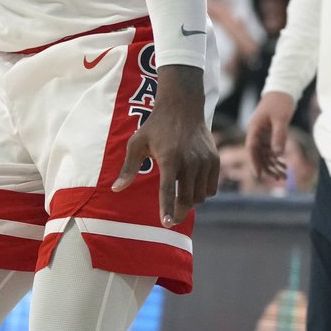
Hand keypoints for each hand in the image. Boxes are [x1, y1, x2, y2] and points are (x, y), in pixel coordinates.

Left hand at [112, 65, 218, 226]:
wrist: (182, 107)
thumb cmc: (155, 126)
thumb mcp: (137, 144)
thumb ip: (128, 168)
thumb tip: (115, 189)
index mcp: (169, 158)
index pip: (168, 190)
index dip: (167, 209)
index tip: (166, 223)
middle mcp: (189, 161)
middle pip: (187, 199)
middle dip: (179, 213)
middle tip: (171, 219)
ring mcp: (204, 161)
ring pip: (200, 196)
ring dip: (190, 201)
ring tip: (180, 195)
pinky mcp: (215, 161)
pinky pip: (211, 188)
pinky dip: (203, 193)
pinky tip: (193, 187)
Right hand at [246, 91, 295, 179]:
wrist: (282, 90)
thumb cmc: (280, 102)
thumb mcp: (281, 119)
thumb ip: (279, 136)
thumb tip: (278, 154)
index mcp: (254, 128)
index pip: (251, 149)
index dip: (254, 163)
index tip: (259, 176)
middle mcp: (256, 134)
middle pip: (258, 155)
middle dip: (267, 168)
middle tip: (278, 179)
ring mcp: (263, 135)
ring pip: (265, 155)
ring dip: (273, 166)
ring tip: (284, 176)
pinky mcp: (269, 135)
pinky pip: (271, 150)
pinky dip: (277, 159)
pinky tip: (284, 166)